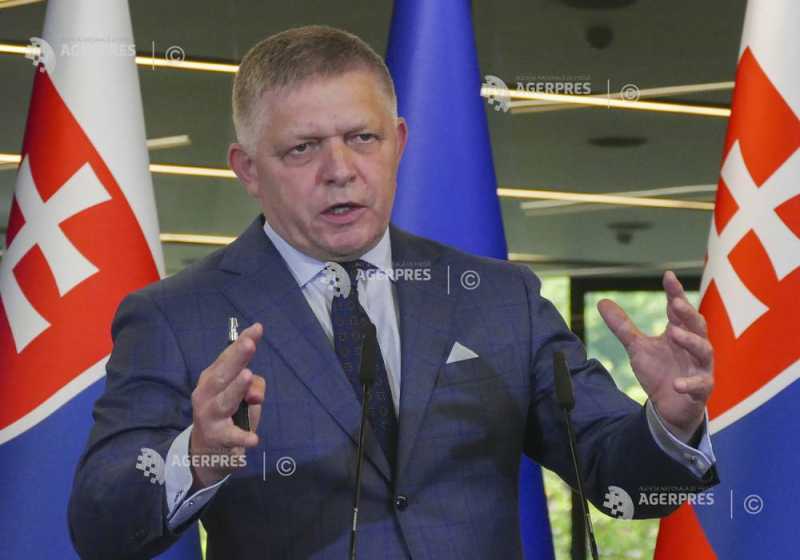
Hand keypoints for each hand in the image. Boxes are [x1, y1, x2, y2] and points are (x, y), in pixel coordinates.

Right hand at [189, 322, 265, 487]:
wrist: (207, 448)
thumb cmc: (227, 410)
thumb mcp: (240, 393)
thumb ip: (253, 386)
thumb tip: (256, 395)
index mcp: (212, 377)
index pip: (227, 357)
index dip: (241, 343)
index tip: (257, 328)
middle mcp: (206, 393)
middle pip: (222, 375)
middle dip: (236, 359)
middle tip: (249, 345)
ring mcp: (210, 416)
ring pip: (224, 401)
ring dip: (236, 389)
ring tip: (248, 377)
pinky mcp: (218, 438)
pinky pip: (232, 437)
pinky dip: (242, 437)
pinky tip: (254, 438)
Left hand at [597, 271, 713, 440]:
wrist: (668, 407)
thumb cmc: (659, 372)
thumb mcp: (637, 347)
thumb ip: (623, 326)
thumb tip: (602, 301)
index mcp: (679, 333)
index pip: (679, 310)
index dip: (675, 292)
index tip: (668, 276)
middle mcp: (694, 347)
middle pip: (697, 325)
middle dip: (687, 313)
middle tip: (675, 303)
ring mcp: (700, 367)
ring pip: (704, 350)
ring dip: (691, 341)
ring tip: (674, 333)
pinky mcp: (701, 389)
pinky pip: (701, 385)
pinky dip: (690, 383)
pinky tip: (677, 384)